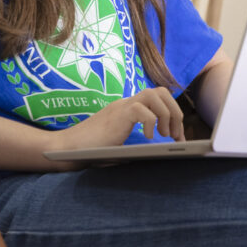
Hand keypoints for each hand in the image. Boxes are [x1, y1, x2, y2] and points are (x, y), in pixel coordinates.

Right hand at [48, 87, 184, 155]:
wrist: (68, 148)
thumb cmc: (92, 151)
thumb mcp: (121, 146)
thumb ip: (137, 146)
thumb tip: (162, 155)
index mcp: (129, 109)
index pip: (159, 98)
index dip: (173, 115)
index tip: (179, 138)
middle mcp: (127, 103)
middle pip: (161, 91)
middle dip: (175, 112)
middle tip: (175, 136)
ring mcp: (122, 107)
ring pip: (154, 94)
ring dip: (166, 114)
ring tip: (164, 135)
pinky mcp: (118, 114)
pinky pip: (142, 109)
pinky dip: (151, 122)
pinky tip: (147, 138)